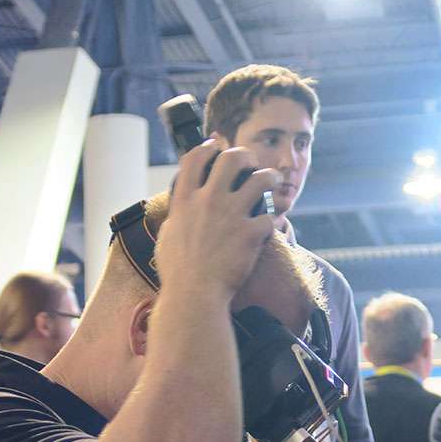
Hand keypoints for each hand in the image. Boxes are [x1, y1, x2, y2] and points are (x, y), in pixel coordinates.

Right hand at [154, 142, 279, 300]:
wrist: (194, 295)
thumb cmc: (177, 272)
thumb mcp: (167, 236)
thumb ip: (177, 217)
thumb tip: (180, 210)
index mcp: (185, 200)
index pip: (195, 159)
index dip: (208, 147)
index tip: (216, 145)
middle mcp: (208, 200)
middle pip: (232, 159)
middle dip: (245, 156)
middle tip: (251, 165)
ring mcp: (231, 215)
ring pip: (261, 179)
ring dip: (270, 177)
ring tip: (273, 183)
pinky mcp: (250, 233)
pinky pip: (270, 216)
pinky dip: (272, 220)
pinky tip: (271, 225)